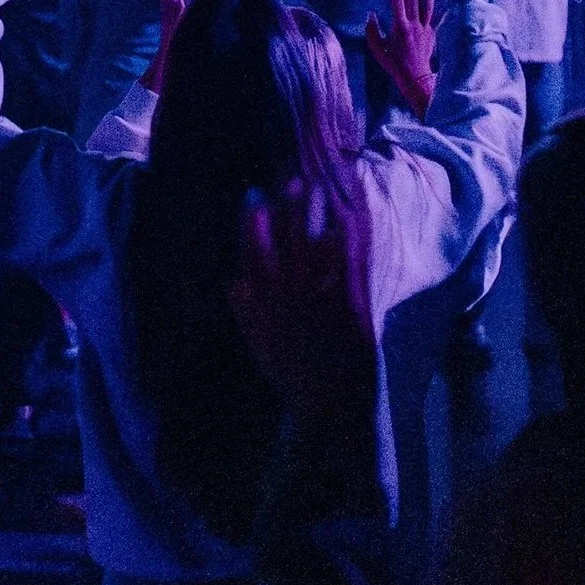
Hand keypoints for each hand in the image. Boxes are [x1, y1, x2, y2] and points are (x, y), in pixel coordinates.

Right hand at [229, 179, 378, 431]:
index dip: (254, 226)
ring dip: (318, 218)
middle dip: (290, 212)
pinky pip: (348, 264)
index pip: (255, 257)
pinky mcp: (350, 304)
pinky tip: (348, 219)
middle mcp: (292, 297)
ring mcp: (322, 298)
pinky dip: (347, 241)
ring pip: (317, 248)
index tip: (254, 198)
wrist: (329, 404)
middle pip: (289, 245)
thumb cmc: (291, 376)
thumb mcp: (259, 346)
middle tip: (293, 180)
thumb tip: (234, 280)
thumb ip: (246, 313)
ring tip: (319, 188)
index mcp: (266, 307)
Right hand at [363, 0, 438, 119]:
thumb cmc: (393, 64)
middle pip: (413, 0)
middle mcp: (414, 25)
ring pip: (427, 6)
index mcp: (400, 27)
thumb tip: (371, 15)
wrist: (415, 78)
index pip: (397, 2)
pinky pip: (432, 17)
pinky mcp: (431, 35)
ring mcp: (425, 29)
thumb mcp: (377, 49)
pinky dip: (432, 7)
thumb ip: (372, 31)